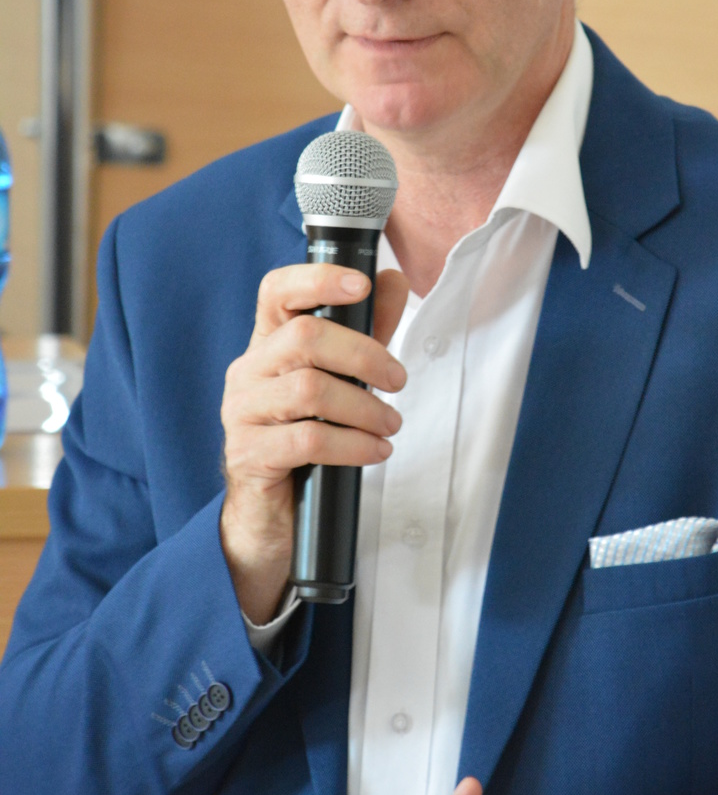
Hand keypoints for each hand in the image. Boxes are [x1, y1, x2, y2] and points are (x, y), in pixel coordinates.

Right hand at [220, 263, 408, 622]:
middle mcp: (247, 371)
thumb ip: (366, 330)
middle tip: (398, 380)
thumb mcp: (340, 377)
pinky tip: (375, 451)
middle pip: (305, 338)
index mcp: (267, 343)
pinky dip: (353, 445)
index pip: (277, 290)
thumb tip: (394, 279)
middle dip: (365, 355)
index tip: (363, 284)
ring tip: (390, 425)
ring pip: (309, 390)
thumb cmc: (306, 436)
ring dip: (364, 407)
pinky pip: (308, 440)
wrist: (270, 515)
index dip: (319, 279)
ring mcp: (242, 413)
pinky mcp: (248, 455)